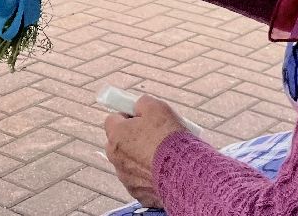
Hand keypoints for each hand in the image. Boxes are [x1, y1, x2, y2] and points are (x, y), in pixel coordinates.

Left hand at [103, 94, 189, 208]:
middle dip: (133, 139)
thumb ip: (142, 104)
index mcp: (116, 136)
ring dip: (142, 159)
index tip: (141, 118)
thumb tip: (138, 107)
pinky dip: (151, 177)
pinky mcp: (140, 195)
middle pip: (120, 143)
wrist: (185, 172)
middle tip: (154, 136)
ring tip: (164, 156)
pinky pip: (142, 181)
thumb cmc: (169, 138)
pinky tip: (166, 172)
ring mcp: (127, 179)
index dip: (127, 116)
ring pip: (131, 164)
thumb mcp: (156, 107)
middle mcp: (116, 159)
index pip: (112, 120)